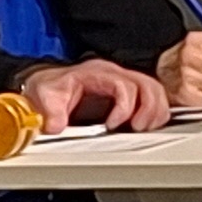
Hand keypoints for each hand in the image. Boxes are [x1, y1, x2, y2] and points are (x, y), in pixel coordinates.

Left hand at [22, 58, 169, 133]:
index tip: (112, 126)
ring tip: (142, 129)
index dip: (124, 107)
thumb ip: (51, 111)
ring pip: (154, 90)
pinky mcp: (127, 93)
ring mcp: (122, 81)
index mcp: (97, 72)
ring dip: (155, 112)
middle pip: (148, 84)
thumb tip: (56, 126)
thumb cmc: (50, 87)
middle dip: (148, 109)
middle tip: (137, 128)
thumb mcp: (46, 95)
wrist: (47, 84)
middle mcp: (114, 74)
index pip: (124, 84)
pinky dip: (155, 112)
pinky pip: (152, 97)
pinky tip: (145, 126)